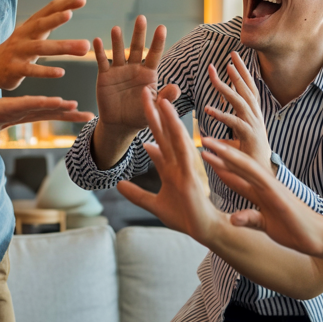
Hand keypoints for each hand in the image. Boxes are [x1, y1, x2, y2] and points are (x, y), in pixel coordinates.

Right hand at [0, 0, 90, 90]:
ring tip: (83, 47)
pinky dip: (46, 71)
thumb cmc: (20, 48)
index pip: (48, 10)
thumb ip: (54, 19)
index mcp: (30, 25)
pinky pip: (31, 70)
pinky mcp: (14, 69)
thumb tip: (74, 2)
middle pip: (40, 25)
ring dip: (62, 47)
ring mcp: (18, 52)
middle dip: (56, 18)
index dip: (63, 3)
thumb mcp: (35, 32)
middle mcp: (23, 36)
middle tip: (71, 13)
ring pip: (40, 48)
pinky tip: (60, 72)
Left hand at [0, 95, 93, 137]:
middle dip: (64, 108)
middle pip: (45, 106)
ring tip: (88, 115)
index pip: (28, 104)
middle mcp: (19, 106)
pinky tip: (74, 116)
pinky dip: (60, 115)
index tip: (61, 102)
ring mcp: (23, 110)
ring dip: (68, 112)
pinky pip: (45, 115)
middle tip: (83, 109)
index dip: (44, 103)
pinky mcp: (24, 115)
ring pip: (49, 110)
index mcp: (7, 106)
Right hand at [95, 16, 177, 132]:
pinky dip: (99, 52)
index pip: (154, 54)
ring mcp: (119, 70)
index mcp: (149, 73)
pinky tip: (97, 41)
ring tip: (116, 29)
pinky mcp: (105, 76)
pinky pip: (102, 62)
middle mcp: (134, 68)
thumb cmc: (141, 115)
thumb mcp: (155, 107)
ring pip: (118, 52)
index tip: (162, 27)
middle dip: (139, 33)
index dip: (157, 42)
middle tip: (140, 18)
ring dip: (117, 40)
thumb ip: (165, 97)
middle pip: (136, 47)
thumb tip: (176, 88)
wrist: (120, 124)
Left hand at [117, 90, 230, 243]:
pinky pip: (184, 152)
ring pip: (175, 137)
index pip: (158, 139)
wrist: (203, 230)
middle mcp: (178, 162)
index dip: (150, 122)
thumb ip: (137, 194)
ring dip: (168, 117)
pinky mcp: (191, 176)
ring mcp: (185, 167)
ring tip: (161, 98)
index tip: (141, 105)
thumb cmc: (184, 216)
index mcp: (170, 167)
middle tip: (145, 91)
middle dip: (155, 112)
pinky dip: (178, 136)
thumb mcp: (154, 204)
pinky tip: (174, 123)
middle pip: (164, 132)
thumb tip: (118, 184)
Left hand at [200, 136, 322, 256]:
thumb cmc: (296, 230)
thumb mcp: (267, 225)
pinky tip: (228, 170)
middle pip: (239, 165)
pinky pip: (258, 182)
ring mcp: (273, 189)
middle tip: (201, 139)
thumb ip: (251, 218)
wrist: (322, 237)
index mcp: (262, 192)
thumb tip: (232, 219)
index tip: (204, 155)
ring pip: (246, 167)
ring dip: (227, 155)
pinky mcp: (279, 197)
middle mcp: (266, 185)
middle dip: (220, 153)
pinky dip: (243, 175)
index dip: (220, 165)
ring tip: (209, 145)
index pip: (237, 176)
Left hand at [201, 52, 272, 170]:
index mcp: (253, 115)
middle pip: (247, 89)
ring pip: (240, 102)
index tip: (233, 57)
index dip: (242, 72)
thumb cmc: (248, 157)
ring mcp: (254, 125)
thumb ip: (225, 124)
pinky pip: (234, 123)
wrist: (262, 177)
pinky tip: (207, 109)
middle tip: (229, 56)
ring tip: (214, 76)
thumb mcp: (235, 137)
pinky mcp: (249, 137)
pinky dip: (221, 115)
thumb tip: (210, 115)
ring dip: (227, 88)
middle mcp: (255, 117)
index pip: (248, 88)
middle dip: (238, 71)